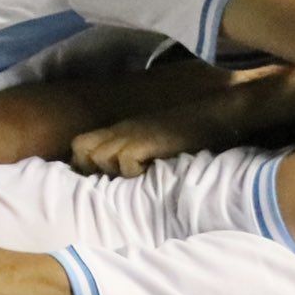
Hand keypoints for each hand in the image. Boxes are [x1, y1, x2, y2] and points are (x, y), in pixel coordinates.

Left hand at [70, 111, 210, 177]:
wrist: (214, 114)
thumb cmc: (188, 132)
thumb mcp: (153, 141)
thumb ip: (135, 153)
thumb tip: (121, 176)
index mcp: (121, 130)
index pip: (80, 145)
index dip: (82, 164)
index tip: (96, 180)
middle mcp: (121, 130)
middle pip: (80, 149)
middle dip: (89, 169)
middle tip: (112, 181)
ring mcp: (133, 134)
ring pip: (98, 156)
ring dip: (111, 170)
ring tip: (133, 176)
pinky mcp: (148, 140)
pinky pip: (125, 160)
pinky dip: (132, 172)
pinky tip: (149, 172)